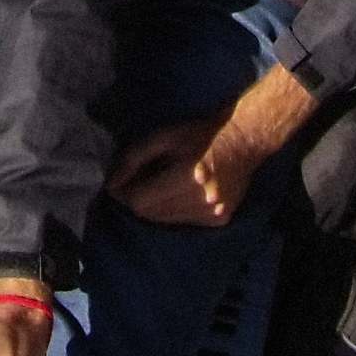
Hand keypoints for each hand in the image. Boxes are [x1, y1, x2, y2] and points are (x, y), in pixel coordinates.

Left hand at [106, 107, 250, 227]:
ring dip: (154, 207)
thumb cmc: (200, 133)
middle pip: (151, 214)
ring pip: (166, 221)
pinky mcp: (220, 220)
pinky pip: (185, 222)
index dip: (123, 194)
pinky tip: (177, 193)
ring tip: (155, 186)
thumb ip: (134, 158)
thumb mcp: (164, 136)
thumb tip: (111, 183)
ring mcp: (213, 214)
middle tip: (132, 183)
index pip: (141, 201)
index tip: (115, 183)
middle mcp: (202, 201)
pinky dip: (174, 211)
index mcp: (187, 177)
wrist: (244, 139)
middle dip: (137, 200)